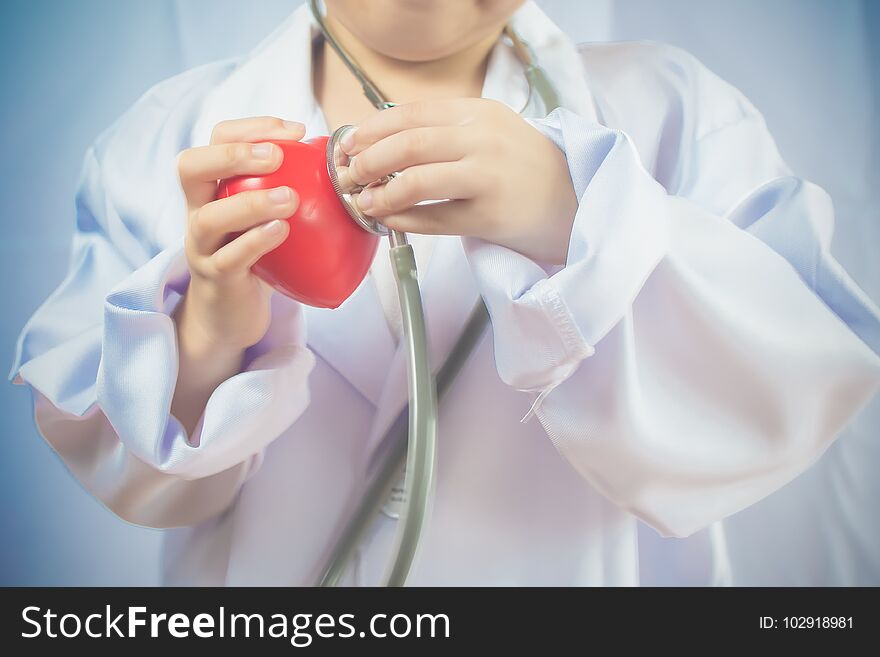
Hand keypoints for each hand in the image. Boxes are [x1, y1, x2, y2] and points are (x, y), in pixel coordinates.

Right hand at [176, 116, 304, 353]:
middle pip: (191, 167)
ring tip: (289, 199)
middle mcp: (197, 211)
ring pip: (210, 217)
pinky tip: (281, 232)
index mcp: (211, 187)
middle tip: (277, 156)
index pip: (216, 139)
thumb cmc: (256, 256)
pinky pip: (229, 259)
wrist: (231, 313)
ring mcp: (202, 246)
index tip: (294, 131)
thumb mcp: (265, 216)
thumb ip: (286, 188)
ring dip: (251, 203)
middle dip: (233, 154)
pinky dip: (255, 242)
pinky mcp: (216, 279)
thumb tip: (338, 163)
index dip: (251, 128)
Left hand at [340, 98, 576, 264]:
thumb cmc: (524, 168)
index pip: (412, 113)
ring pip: (417, 181)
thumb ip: (446, 130)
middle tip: (350, 174)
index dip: (372, 129)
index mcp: (479, 112)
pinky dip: (404, 220)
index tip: (350, 143)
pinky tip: (390, 221)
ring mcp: (487, 177)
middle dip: (369, 160)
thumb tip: (384, 140)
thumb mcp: (491, 131)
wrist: (574, 201)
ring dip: (381, 194)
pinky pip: (433, 219)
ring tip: (364, 202)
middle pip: (409, 144)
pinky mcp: (489, 216)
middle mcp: (484, 140)